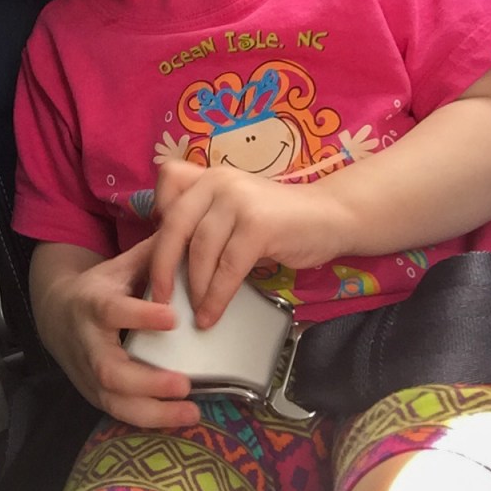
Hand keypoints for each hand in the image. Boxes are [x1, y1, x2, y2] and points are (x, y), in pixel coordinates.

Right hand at [31, 238, 199, 427]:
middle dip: (147, 382)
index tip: (173, 317)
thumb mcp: (119, 266)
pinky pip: (119, 414)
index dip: (140, 315)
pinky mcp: (94, 394)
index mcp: (93, 304)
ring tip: (191, 412)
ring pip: (114, 401)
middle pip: (110, 370)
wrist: (56, 314)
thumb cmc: (99, 288)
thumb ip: (152, 254)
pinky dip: (148, 421)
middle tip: (184, 383)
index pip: (113, 311)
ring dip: (152, 413)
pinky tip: (179, 419)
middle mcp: (88, 343)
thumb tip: (188, 230)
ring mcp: (88, 373)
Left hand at [151, 160, 340, 326]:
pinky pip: (227, 268)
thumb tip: (167, 262)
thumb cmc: (280, 221)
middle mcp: (220, 181)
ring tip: (194, 312)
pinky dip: (216, 296)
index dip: (158, 215)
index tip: (163, 249)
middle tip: (159, 297)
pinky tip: (212, 315)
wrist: (333, 216)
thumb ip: (205, 222)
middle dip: (162, 265)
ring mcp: (239, 200)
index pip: (168, 183)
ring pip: (200, 250)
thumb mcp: (236, 211)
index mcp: (211, 176)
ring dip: (194, 288)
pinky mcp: (258, 225)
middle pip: (175, 223)